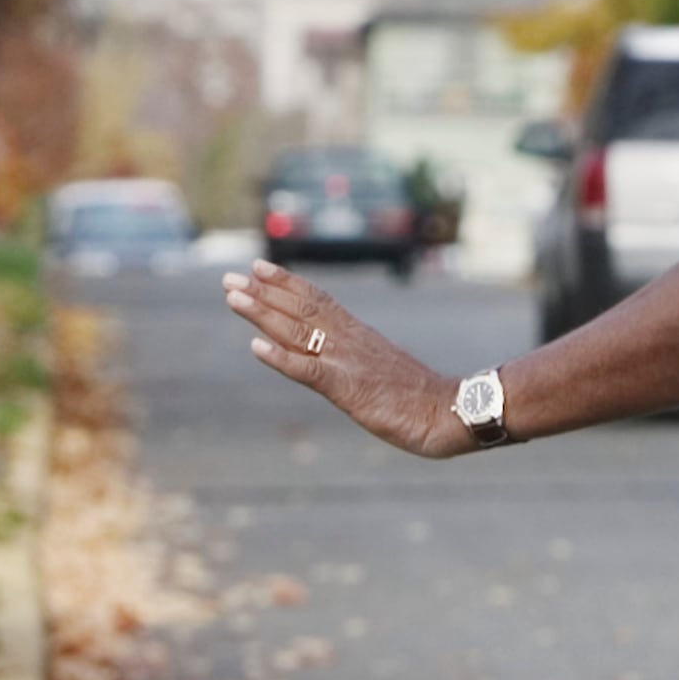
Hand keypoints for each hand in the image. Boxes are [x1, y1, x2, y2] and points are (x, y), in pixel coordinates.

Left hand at [225, 265, 467, 456]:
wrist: (450, 412)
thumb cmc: (419, 397)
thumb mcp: (381, 369)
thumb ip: (357, 357)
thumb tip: (336, 355)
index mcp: (357, 335)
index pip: (317, 300)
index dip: (286, 283)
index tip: (258, 267)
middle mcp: (348, 341)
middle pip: (300, 309)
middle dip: (262, 293)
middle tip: (229, 277)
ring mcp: (346, 363)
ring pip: (297, 332)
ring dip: (262, 315)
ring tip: (233, 298)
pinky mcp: (348, 390)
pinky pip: (308, 371)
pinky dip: (280, 359)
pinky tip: (256, 349)